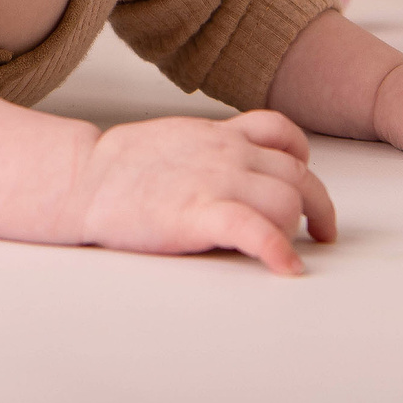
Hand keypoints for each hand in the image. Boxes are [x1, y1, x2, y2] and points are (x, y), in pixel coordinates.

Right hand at [65, 110, 335, 276]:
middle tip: (319, 232)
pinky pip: (257, 229)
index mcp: (220, 135)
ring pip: (287, 200)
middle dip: (315, 206)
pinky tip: (285, 268)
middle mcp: (228, 153)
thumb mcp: (177, 140)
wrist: (83, 178)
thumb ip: (211, 150)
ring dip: (293, 229)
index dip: (303, 161)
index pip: (284, 134)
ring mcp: (217, 181)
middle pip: (298, 174)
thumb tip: (236, 171)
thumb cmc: (121, 168)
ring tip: (283, 250)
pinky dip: (279, 250)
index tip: (305, 188)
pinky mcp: (200, 213)